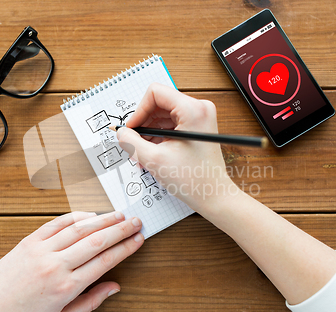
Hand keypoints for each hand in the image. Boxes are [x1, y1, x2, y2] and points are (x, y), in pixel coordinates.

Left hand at [0, 211, 143, 311]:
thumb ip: (90, 302)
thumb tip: (114, 288)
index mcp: (66, 287)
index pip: (105, 260)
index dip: (126, 247)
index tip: (138, 239)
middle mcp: (56, 265)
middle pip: (98, 240)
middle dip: (121, 229)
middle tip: (136, 221)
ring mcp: (42, 250)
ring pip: (80, 228)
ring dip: (103, 219)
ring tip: (119, 214)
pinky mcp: (30, 241)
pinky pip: (57, 223)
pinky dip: (76, 216)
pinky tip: (89, 214)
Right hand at [117, 83, 235, 212]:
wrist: (214, 195)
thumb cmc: (194, 180)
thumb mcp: (154, 159)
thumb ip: (132, 142)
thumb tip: (121, 132)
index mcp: (192, 110)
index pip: (155, 93)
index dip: (139, 111)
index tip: (131, 129)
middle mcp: (199, 108)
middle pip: (159, 104)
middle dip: (143, 124)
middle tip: (134, 143)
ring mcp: (200, 117)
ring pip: (163, 115)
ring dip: (150, 133)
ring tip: (144, 152)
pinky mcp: (198, 127)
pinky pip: (171, 124)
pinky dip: (159, 137)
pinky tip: (154, 153)